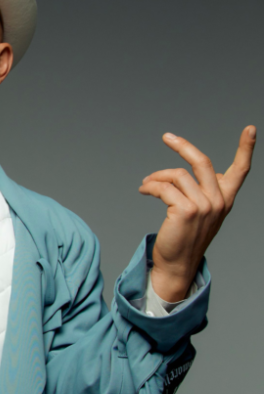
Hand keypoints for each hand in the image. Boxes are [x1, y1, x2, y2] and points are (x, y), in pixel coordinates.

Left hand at [139, 126, 255, 301]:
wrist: (177, 264)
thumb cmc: (185, 238)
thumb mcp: (202, 213)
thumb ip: (204, 193)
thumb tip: (191, 173)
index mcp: (226, 199)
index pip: (241, 170)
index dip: (246, 148)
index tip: (250, 128)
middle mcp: (218, 201)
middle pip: (202, 162)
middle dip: (183, 146)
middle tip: (167, 137)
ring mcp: (203, 206)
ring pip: (176, 175)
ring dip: (156, 177)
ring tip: (146, 184)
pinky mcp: (185, 211)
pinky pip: (164, 188)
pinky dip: (150, 186)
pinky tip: (144, 190)